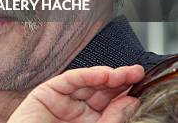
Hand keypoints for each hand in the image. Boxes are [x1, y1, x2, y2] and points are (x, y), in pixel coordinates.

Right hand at [7, 65, 144, 122]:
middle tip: (136, 73)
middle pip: (100, 91)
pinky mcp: (46, 93)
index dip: (126, 92)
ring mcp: (62, 101)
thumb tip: (131, 102)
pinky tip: (102, 74)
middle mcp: (77, 111)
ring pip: (86, 83)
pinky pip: (68, 81)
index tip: (143, 84)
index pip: (112, 104)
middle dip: (119, 80)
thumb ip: (112, 120)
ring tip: (124, 74)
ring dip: (106, 76)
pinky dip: (85, 75)